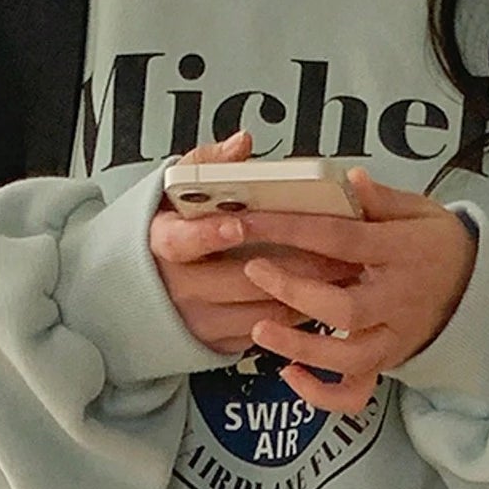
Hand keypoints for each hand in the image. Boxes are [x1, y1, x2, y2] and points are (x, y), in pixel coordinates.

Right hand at [148, 130, 365, 356]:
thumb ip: (208, 165)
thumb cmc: (172, 231)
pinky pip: (268, 331)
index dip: (209, 234)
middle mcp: (179, 287)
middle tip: (336, 248)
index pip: (181, 241)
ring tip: (344, 269)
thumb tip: (240, 146)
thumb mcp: (176, 190)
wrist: (144, 288)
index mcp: (164, 242)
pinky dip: (299, 312)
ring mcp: (200, 319)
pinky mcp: (219, 343)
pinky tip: (326, 292)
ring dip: (307, 291)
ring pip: (263, 310)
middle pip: (240, 280)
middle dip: (295, 264)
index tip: (237, 224)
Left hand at [237, 168, 478, 412]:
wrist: (474, 290)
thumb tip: (349, 180)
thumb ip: (381, 200)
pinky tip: (290, 374)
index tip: (253, 221)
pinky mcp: (387, 363)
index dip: (295, 230)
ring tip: (259, 330)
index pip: (343, 240)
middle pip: (345, 308)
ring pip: (349, 358)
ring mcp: (393, 337)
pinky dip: (321, 393)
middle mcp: (398, 300)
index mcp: (403, 252)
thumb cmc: (436, 246)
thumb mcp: (419, 211)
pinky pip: (355, 392)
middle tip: (254, 270)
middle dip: (294, 292)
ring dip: (301, 348)